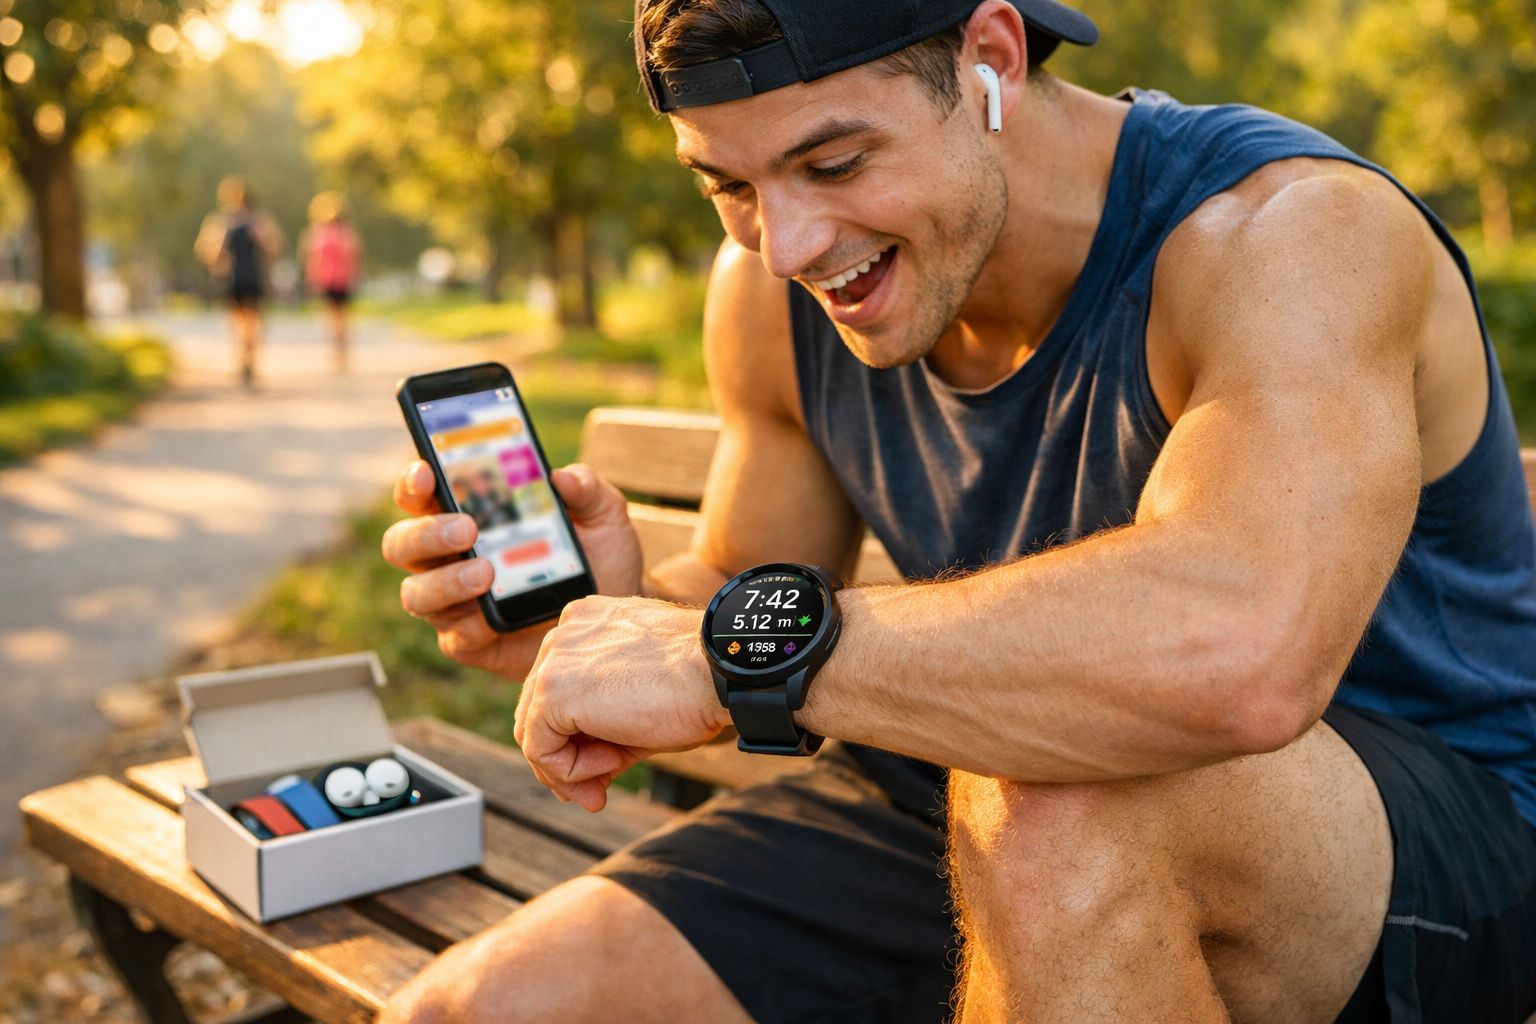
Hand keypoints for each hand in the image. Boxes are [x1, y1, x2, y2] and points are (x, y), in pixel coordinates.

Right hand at [381, 460, 642, 680]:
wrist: (618, 612)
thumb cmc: (600, 555)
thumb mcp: (603, 515)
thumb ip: (587, 489)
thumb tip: (564, 477)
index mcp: (468, 514)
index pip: (421, 494)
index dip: (413, 482)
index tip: (426, 472)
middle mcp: (450, 557)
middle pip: (403, 543)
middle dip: (427, 533)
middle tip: (468, 528)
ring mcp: (456, 603)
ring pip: (417, 593)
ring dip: (445, 581)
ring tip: (486, 571)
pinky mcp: (471, 642)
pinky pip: (453, 638)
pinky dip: (469, 626)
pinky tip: (492, 618)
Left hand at [514, 595, 728, 811]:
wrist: (719, 670)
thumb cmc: (696, 682)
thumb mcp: (643, 707)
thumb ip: (606, 734)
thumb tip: (587, 779)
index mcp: (587, 626)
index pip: (558, 692)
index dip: (575, 740)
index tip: (605, 770)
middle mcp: (564, 635)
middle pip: (539, 712)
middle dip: (566, 761)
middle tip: (595, 792)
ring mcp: (555, 659)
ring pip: (534, 732)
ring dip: (568, 770)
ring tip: (605, 782)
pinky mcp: (553, 690)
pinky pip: (540, 749)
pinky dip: (569, 771)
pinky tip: (609, 766)